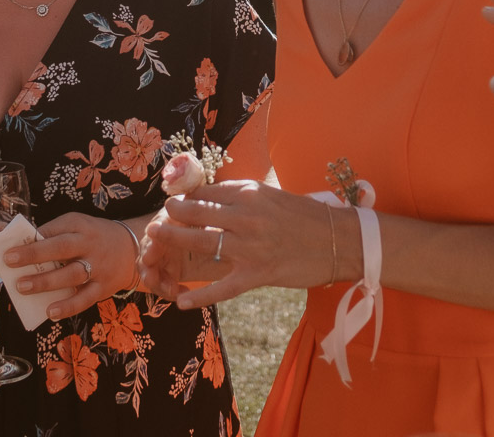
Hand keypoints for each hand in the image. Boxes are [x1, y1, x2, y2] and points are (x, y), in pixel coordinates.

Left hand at [3, 212, 145, 319]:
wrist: (131, 249)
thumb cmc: (93, 237)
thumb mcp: (76, 226)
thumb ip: (53, 235)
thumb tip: (21, 248)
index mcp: (79, 225)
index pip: (53, 230)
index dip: (31, 240)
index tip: (8, 249)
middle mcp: (90, 244)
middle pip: (62, 248)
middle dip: (35, 255)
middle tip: (10, 262)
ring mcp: (98, 267)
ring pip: (72, 274)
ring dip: (46, 282)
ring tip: (23, 287)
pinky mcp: (104, 288)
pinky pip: (85, 298)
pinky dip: (68, 306)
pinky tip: (50, 311)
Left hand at [148, 179, 354, 308]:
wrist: (339, 240)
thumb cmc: (306, 216)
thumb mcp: (272, 195)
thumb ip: (243, 196)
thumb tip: (212, 194)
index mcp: (250, 193)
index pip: (206, 192)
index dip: (183, 197)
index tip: (170, 203)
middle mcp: (247, 216)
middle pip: (196, 212)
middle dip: (171, 215)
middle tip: (155, 219)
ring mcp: (251, 246)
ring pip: (202, 242)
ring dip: (173, 242)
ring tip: (154, 242)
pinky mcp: (258, 274)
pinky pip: (223, 287)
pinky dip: (200, 296)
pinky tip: (181, 302)